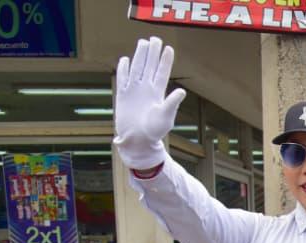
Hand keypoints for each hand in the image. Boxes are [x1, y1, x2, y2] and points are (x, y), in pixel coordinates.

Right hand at [113, 37, 186, 169]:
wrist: (138, 141)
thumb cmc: (154, 132)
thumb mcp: (166, 117)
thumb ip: (172, 103)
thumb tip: (182, 91)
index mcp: (158, 93)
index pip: (162, 72)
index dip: (165, 61)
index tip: (169, 48)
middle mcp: (146, 90)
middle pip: (149, 66)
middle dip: (153, 53)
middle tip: (155, 38)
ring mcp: (134, 91)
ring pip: (137, 69)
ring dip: (140, 56)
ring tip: (143, 42)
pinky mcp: (123, 96)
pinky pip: (123, 79)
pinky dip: (124, 69)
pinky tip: (125, 59)